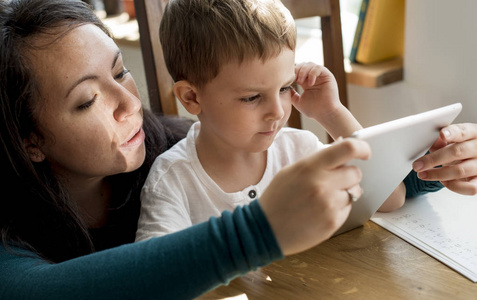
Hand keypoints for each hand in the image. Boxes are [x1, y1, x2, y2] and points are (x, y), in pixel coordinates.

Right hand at [259, 138, 370, 255]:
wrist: (265, 229)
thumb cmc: (277, 198)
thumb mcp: (292, 171)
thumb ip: (318, 159)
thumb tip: (342, 144)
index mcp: (310, 167)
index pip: (348, 148)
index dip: (361, 147)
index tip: (365, 152)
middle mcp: (322, 184)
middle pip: (355, 172)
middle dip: (349, 175)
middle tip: (335, 181)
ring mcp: (329, 205)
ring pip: (354, 191)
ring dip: (344, 193)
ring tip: (324, 199)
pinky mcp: (333, 222)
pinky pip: (348, 208)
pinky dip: (339, 208)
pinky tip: (321, 211)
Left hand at [292, 62, 339, 120]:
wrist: (325, 114)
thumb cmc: (313, 110)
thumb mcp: (297, 101)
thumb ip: (291, 94)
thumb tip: (284, 88)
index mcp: (306, 82)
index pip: (298, 70)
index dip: (292, 73)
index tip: (288, 81)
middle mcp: (313, 77)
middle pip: (303, 64)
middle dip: (297, 70)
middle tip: (295, 80)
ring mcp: (320, 76)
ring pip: (310, 64)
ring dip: (303, 71)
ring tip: (300, 82)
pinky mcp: (327, 76)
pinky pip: (318, 68)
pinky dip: (312, 73)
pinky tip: (310, 83)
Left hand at [412, 123, 476, 194]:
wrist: (472, 159)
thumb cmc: (458, 148)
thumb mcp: (450, 140)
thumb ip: (440, 140)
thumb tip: (428, 142)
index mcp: (472, 133)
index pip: (463, 131)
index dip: (452, 132)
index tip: (441, 134)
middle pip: (457, 152)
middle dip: (433, 159)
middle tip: (417, 165)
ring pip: (460, 171)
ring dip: (437, 174)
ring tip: (423, 175)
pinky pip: (469, 188)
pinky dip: (453, 185)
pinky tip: (443, 181)